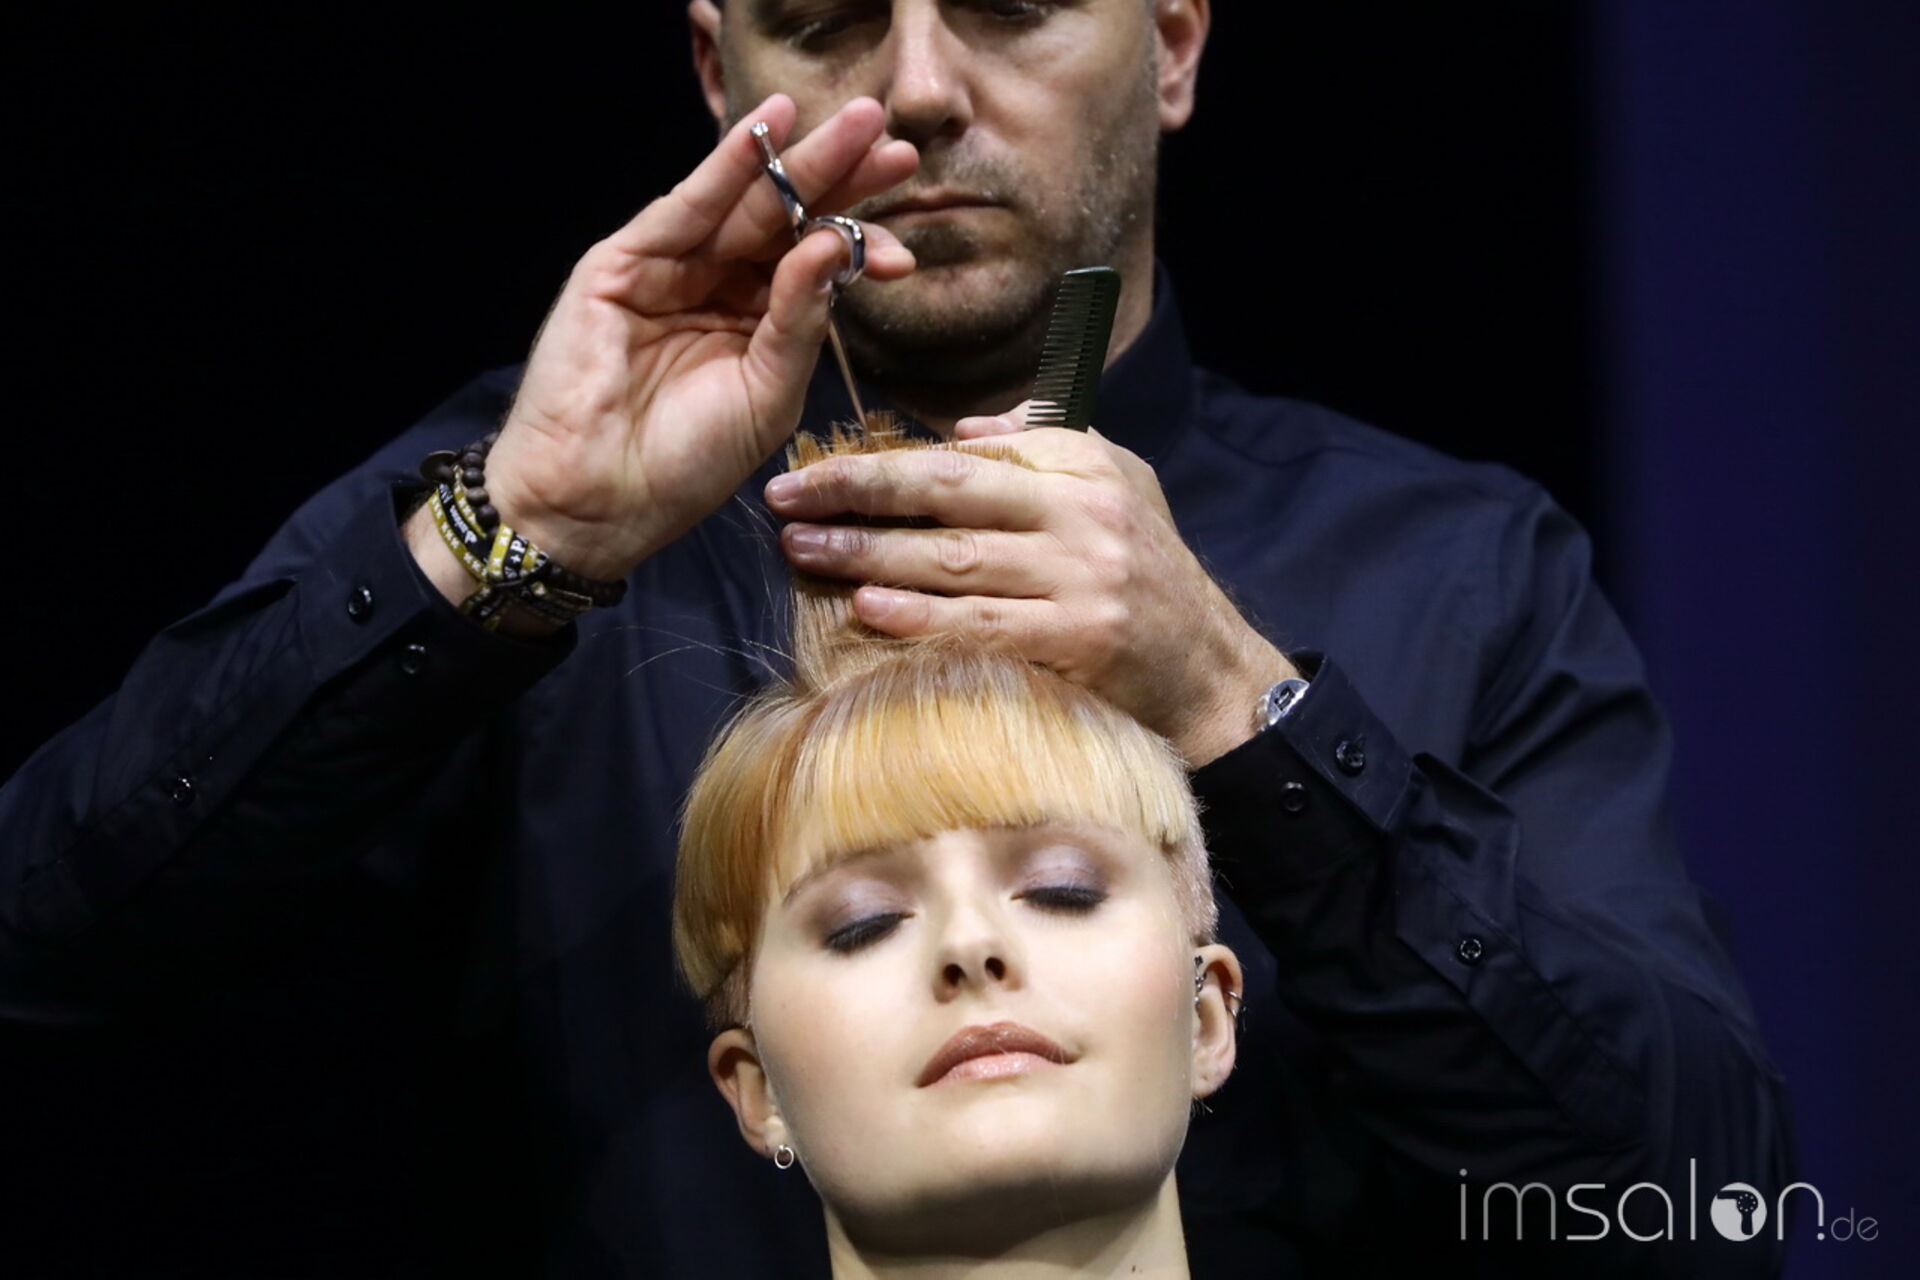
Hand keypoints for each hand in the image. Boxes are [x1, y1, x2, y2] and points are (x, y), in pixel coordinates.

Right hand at [481, 94, 917, 579]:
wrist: (599, 501)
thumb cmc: (685, 463)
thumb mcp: (768, 393)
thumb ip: (801, 320)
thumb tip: (835, 246)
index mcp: (753, 323)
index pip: (812, 261)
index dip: (856, 240)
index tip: (903, 240)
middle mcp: (714, 287)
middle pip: (785, 219)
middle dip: (840, 180)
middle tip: (893, 142)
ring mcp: (667, 270)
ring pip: (743, 204)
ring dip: (796, 159)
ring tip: (856, 122)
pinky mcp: (621, 264)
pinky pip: (683, 209)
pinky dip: (724, 167)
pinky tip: (766, 131)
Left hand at [763, 410, 1299, 766]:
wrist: (1210, 673)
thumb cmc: (1151, 575)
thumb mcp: (1118, 486)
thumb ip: (1041, 448)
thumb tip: (958, 429)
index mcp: (1081, 473)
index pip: (968, 457)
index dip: (885, 460)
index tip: (816, 468)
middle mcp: (1081, 521)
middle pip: (949, 496)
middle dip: (859, 492)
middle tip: (786, 498)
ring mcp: (1078, 586)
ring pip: (954, 563)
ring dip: (869, 556)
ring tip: (804, 551)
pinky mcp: (1076, 647)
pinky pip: (982, 629)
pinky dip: (920, 619)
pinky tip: (866, 611)